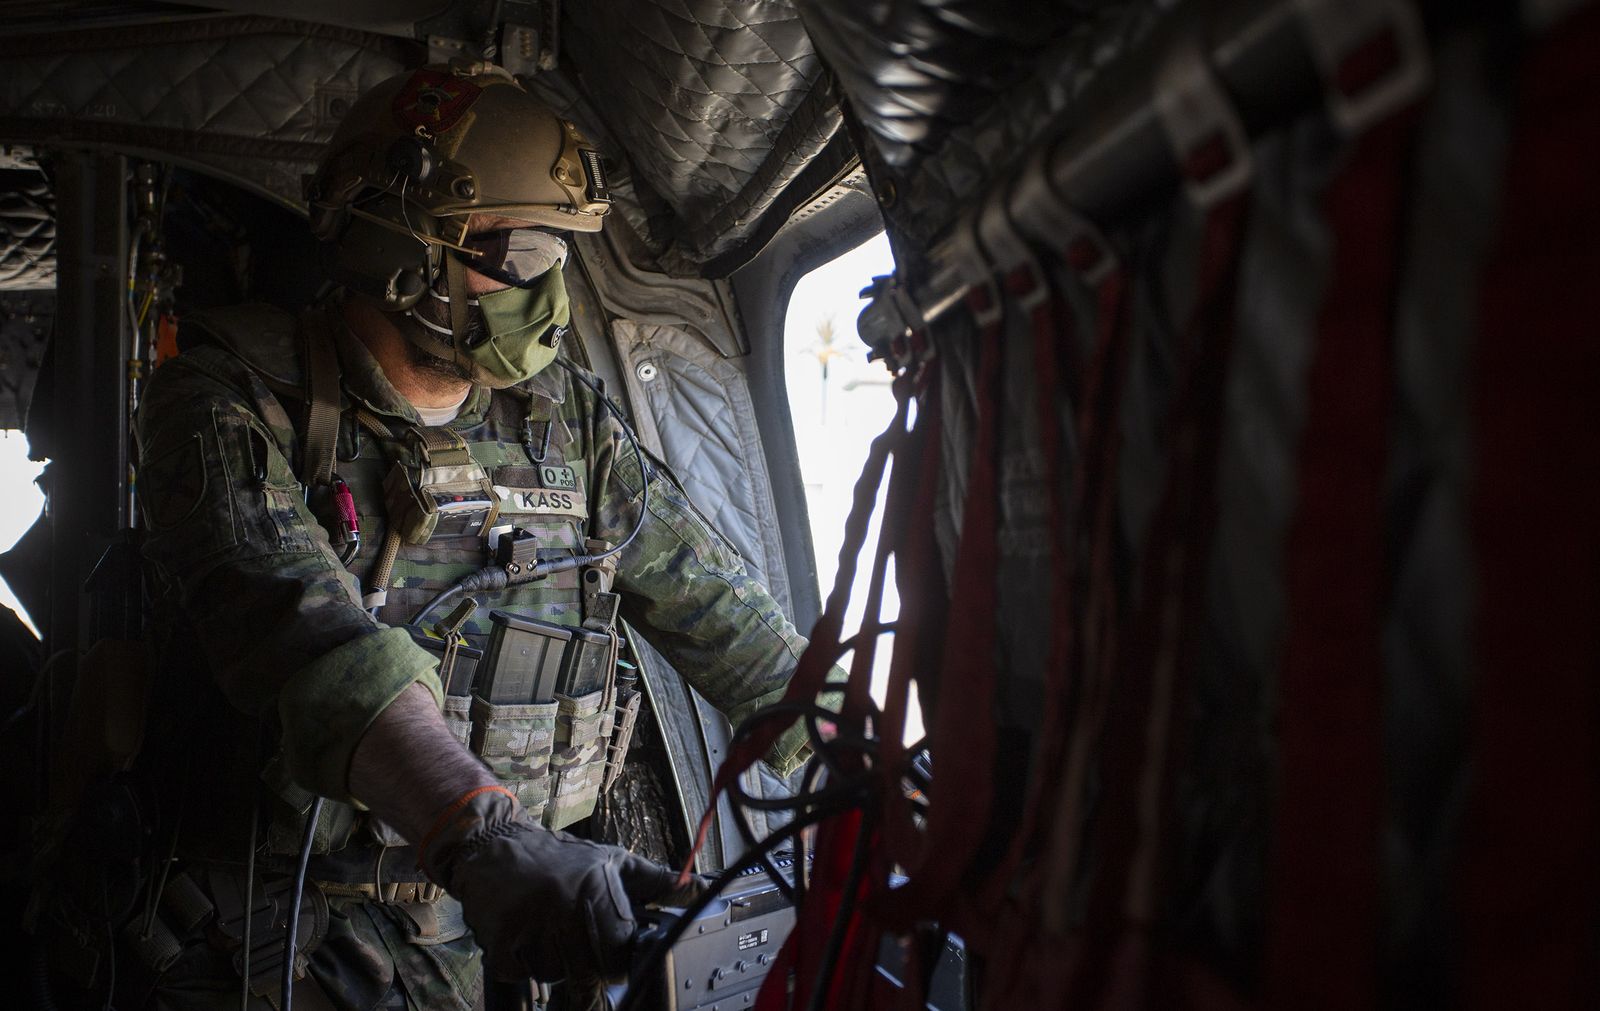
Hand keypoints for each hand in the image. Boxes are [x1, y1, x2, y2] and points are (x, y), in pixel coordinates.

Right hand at [422, 787, 688, 981]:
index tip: (616, 958)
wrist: (493, 843)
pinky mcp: (499, 939)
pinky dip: (523, 966)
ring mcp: (528, 923)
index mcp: (594, 888)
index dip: (620, 960)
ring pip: (554, 975)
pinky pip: (521, 974)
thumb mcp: (610, 861)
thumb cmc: (558, 857)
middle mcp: (562, 905)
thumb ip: (655, 881)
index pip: (620, 948)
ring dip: (554, 965)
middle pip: (589, 969)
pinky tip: (524, 938)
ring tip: (548, 934)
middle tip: (579, 950)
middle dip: (589, 969)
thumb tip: (699, 889)